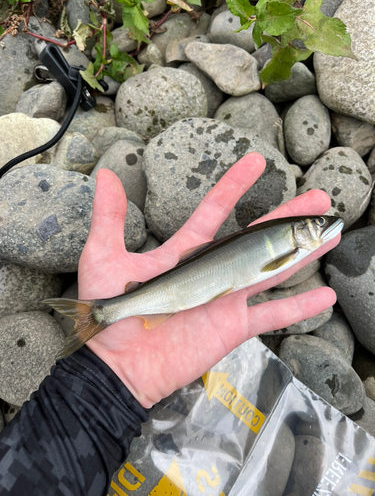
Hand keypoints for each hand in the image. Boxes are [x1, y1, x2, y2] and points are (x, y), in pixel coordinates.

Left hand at [81, 153, 339, 407]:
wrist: (120, 364)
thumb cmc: (111, 312)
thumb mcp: (105, 257)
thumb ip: (110, 217)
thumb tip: (106, 175)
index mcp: (187, 252)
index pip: (216, 211)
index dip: (235, 186)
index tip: (256, 162)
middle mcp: (213, 270)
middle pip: (257, 236)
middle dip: (288, 215)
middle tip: (317, 196)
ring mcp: (227, 298)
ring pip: (274, 268)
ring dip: (302, 251)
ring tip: (330, 232)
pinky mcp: (235, 326)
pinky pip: (274, 315)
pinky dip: (300, 307)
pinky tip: (326, 296)